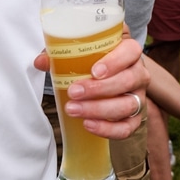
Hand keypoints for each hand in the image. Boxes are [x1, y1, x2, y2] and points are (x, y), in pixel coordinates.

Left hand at [33, 36, 148, 139]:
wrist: (110, 78)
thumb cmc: (97, 60)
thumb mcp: (83, 50)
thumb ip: (63, 53)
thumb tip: (41, 61)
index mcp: (128, 51)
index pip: (130, 51)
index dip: (114, 61)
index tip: (94, 71)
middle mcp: (138, 73)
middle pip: (127, 81)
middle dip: (99, 89)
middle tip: (74, 92)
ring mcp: (138, 96)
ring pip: (127, 105)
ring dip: (99, 109)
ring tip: (74, 110)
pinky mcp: (135, 117)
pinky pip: (127, 127)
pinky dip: (108, 129)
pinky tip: (89, 124)